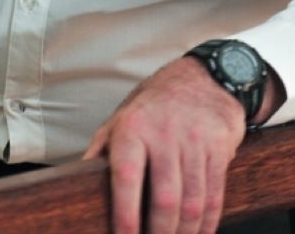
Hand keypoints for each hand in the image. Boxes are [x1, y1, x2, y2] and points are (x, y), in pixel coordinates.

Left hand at [83, 56, 245, 233]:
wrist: (203, 76)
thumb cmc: (155, 104)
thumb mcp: (122, 117)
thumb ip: (102, 150)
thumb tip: (75, 181)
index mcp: (133, 127)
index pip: (126, 177)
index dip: (125, 215)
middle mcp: (165, 132)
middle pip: (164, 198)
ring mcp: (195, 139)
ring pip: (192, 202)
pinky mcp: (219, 146)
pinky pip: (214, 194)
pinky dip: (208, 223)